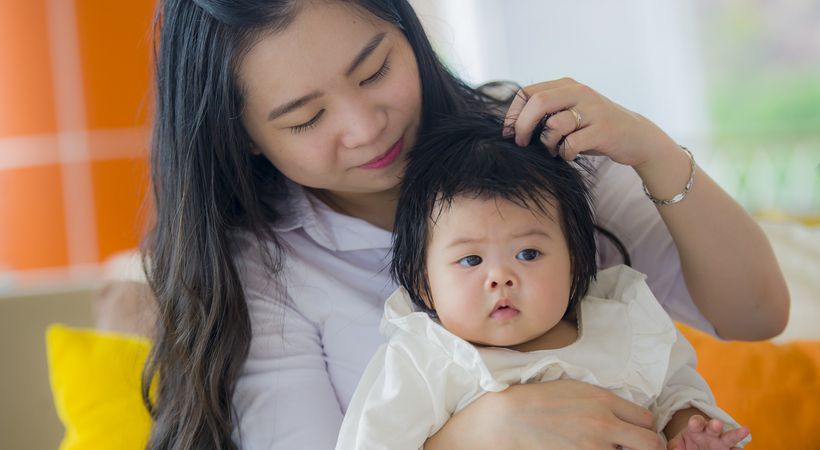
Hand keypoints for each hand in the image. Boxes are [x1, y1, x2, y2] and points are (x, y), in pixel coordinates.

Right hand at [425, 379, 663, 449]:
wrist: (509, 418)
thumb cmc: (539, 400)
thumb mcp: (575, 388)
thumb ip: (603, 400)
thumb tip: (623, 414)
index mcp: (603, 400)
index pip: (647, 420)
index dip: (644, 429)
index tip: (636, 433)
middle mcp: (605, 424)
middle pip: (651, 443)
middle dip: (649, 448)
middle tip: (636, 449)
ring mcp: (595, 447)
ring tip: (610, 449)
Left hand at [502, 78, 677, 167]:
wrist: (635, 137)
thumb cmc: (593, 129)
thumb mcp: (569, 113)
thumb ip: (545, 113)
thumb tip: (509, 128)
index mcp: (566, 85)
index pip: (527, 92)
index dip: (513, 114)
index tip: (508, 134)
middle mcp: (579, 92)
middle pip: (537, 102)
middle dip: (523, 126)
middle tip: (522, 143)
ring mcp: (592, 109)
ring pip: (554, 125)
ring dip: (546, 144)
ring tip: (553, 150)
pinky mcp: (603, 129)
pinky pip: (571, 144)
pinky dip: (564, 154)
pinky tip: (569, 155)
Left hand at [667, 415, 748, 449]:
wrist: (698, 446)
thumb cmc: (687, 443)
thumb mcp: (678, 442)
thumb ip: (675, 445)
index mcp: (696, 428)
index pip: (696, 422)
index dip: (696, 422)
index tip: (694, 423)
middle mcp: (711, 432)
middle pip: (713, 427)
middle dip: (715, 425)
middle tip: (717, 423)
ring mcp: (722, 441)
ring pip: (730, 436)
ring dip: (736, 434)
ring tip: (745, 430)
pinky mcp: (730, 449)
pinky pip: (736, 449)